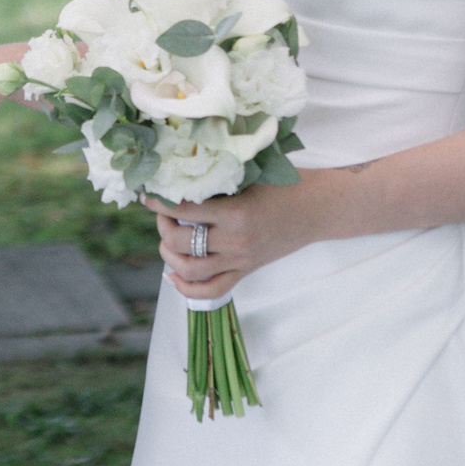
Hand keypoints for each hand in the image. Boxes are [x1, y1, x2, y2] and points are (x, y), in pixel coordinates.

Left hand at [150, 177, 324, 301]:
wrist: (316, 209)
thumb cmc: (284, 184)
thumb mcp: (249, 176)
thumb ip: (217, 180)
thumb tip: (178, 177)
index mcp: (234, 213)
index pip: (183, 210)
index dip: (159, 202)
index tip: (148, 195)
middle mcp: (234, 241)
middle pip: (180, 243)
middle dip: (163, 227)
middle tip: (163, 214)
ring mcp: (240, 260)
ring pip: (190, 271)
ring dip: (169, 256)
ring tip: (168, 240)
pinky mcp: (246, 271)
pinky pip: (212, 290)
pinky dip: (187, 288)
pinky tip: (173, 274)